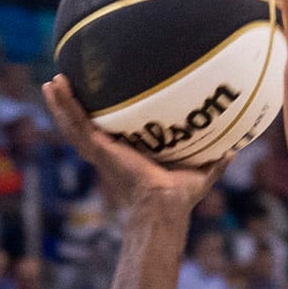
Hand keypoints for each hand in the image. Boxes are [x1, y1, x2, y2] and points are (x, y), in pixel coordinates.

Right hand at [41, 73, 223, 217]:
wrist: (165, 205)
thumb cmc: (180, 196)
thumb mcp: (200, 172)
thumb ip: (215, 161)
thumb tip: (235, 150)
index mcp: (126, 156)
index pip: (109, 134)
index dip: (101, 119)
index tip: (96, 101)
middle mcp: (108, 153)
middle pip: (84, 126)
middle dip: (73, 108)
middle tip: (64, 85)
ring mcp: (100, 152)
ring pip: (73, 124)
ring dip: (61, 104)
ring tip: (51, 83)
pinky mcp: (98, 149)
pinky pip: (77, 123)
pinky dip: (65, 106)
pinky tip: (56, 87)